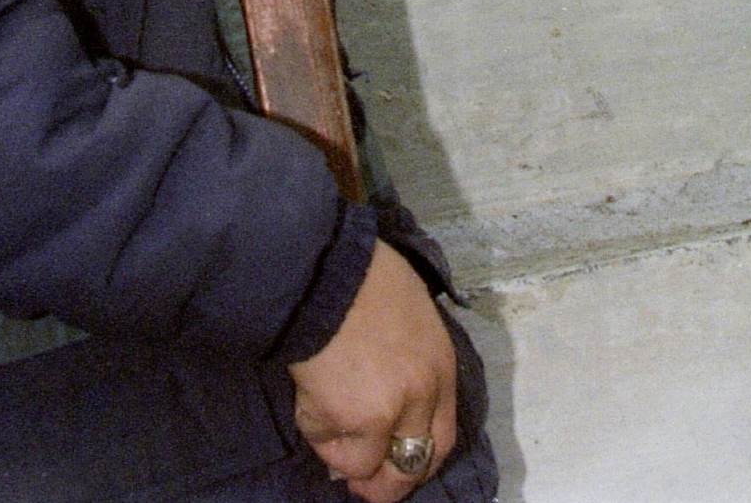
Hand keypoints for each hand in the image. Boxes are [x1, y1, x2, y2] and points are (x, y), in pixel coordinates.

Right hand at [289, 239, 457, 500]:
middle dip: (386, 485)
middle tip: (363, 483)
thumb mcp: (412, 312)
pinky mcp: (344, 418)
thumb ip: (412, 360)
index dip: (418, 460)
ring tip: (325, 421)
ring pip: (362, 467)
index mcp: (440, 367)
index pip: (442, 439)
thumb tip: (392, 394)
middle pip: (410, 468)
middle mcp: (420, 397)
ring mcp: (383, 412)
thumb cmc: (365, 276)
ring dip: (341, 455)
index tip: (398, 465)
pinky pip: (324, 443)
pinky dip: (314, 427)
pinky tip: (308, 392)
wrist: (325, 269)